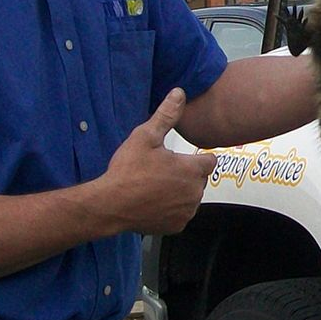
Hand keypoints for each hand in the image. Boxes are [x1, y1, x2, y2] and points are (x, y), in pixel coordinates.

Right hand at [97, 88, 215, 233]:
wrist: (110, 204)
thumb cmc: (128, 170)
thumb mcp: (145, 136)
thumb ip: (166, 115)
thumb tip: (179, 93)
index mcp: (192, 170)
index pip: (210, 161)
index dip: (195, 158)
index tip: (178, 159)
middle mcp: (195, 192)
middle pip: (199, 179)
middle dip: (186, 174)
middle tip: (160, 172)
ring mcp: (186, 211)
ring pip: (190, 197)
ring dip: (180, 192)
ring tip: (155, 187)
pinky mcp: (176, 226)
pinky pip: (180, 214)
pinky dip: (171, 209)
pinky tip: (153, 202)